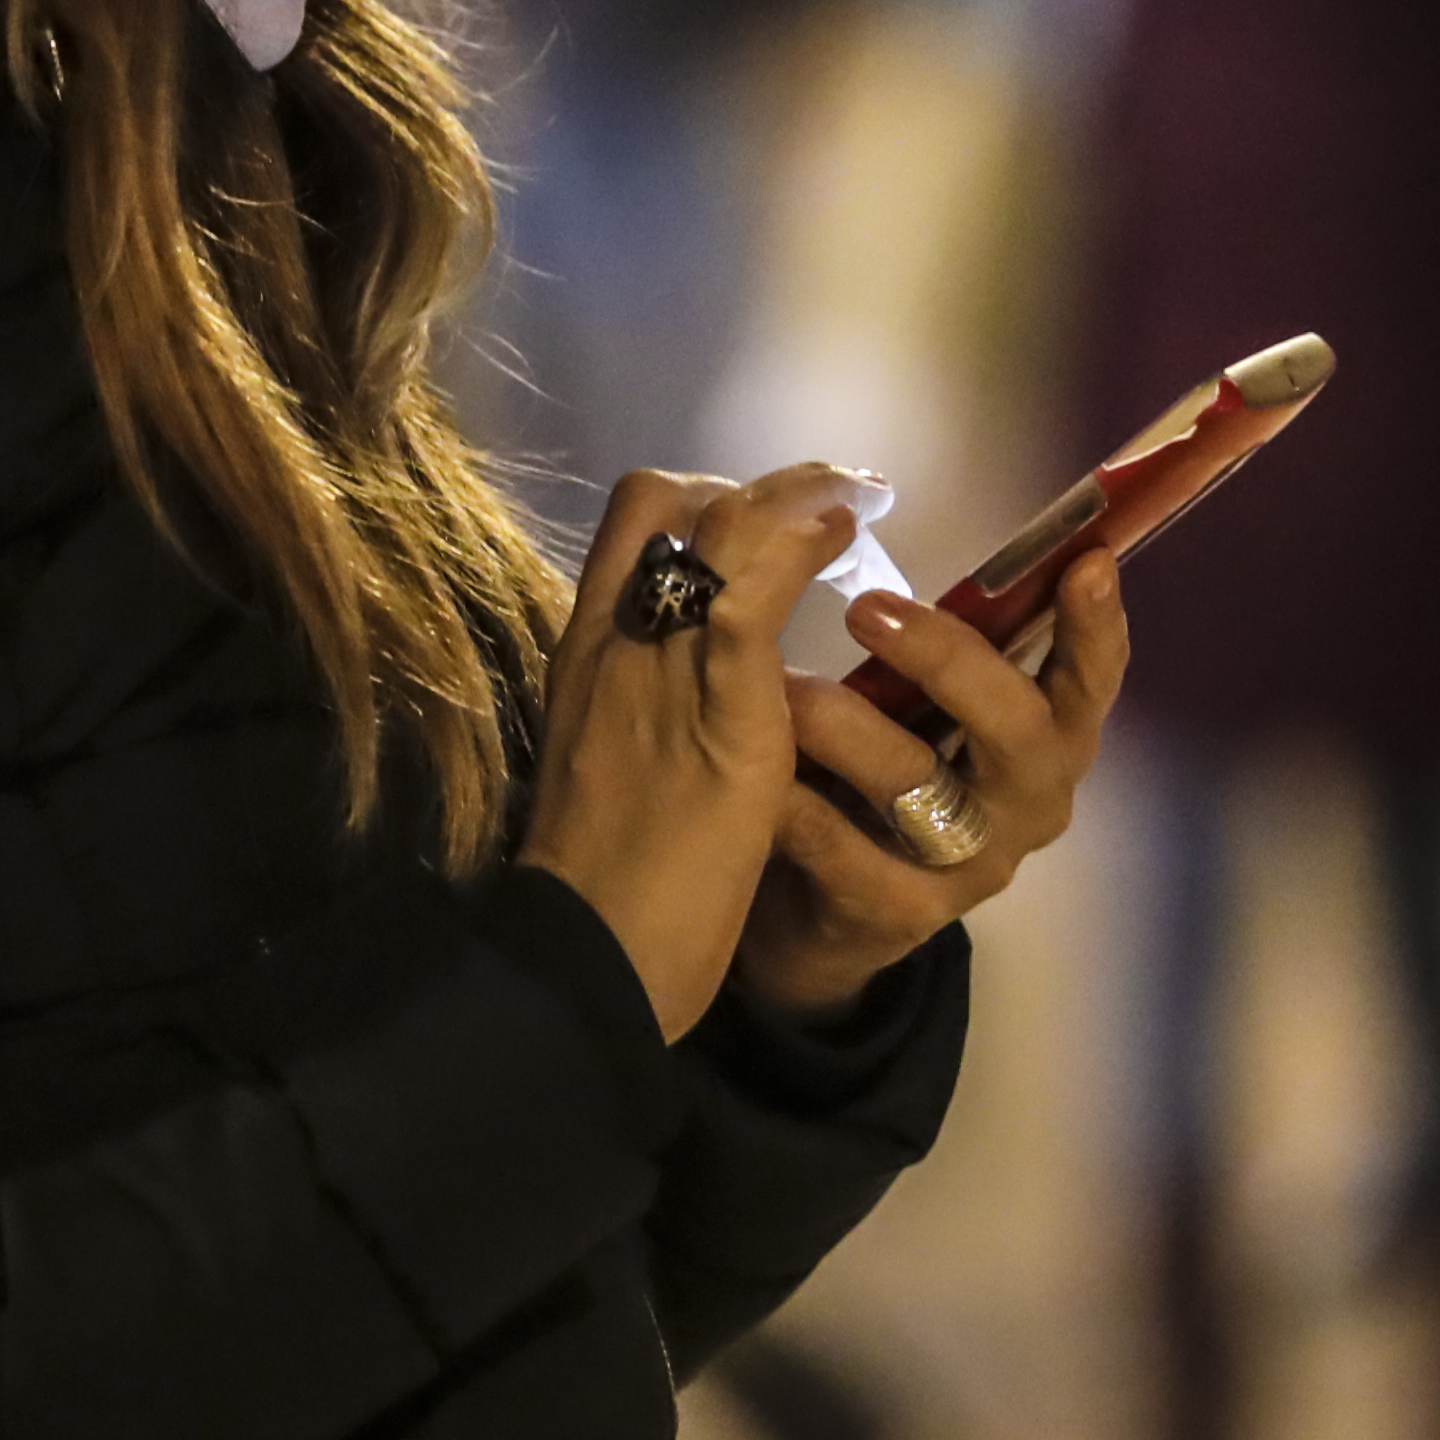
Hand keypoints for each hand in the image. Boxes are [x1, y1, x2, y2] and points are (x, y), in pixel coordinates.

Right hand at [528, 464, 881, 1038]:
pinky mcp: (720, 711)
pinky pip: (752, 597)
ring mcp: (663, 668)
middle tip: (833, 492)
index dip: (698, 497)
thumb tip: (680, 675)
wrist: (584, 954)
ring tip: (855, 497)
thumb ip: (640, 705)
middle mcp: (616, 640)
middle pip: (669, 505)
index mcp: (586, 653)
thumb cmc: (598, 880)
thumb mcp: (606, 762)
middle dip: (758, 484)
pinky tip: (846, 538)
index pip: (629, 523)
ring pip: (715, 532)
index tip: (763, 510)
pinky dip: (799, 549)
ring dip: (795, 496)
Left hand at [732, 553, 1124, 1019]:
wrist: (829, 910)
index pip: (1091, 679)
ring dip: (846, 726)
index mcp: (1050, 740)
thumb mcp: (928, 707)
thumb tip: (919, 526)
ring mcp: (971, 865)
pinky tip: (756, 774)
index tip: (1085, 563)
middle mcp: (1029, 803)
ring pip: (919, 784)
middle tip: (865, 608)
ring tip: (781, 686)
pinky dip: (796, 804)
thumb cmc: (887, 769)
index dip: (1096, 626)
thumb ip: (947, 642)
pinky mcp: (900, 912)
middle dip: (947, 659)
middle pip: (1016, 727)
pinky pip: (843, 849)